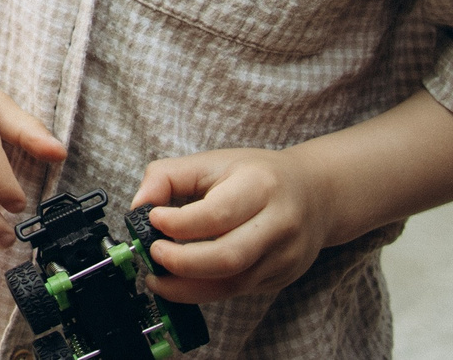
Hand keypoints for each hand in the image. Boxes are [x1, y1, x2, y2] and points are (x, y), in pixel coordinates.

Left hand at [131, 148, 338, 302]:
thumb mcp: (212, 161)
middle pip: (227, 257)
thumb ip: (168, 176)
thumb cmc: (257, 175)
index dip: (178, 223)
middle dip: (181, 262)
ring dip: (186, 286)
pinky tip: (181, 281)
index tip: (151, 219)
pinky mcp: (281, 278)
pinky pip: (237, 291)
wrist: (315, 195)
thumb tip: (138, 205)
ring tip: (157, 277)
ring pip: (232, 284)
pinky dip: (202, 290)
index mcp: (260, 186)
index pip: (217, 214)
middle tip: (152, 254)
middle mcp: (278, 224)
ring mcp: (284, 257)